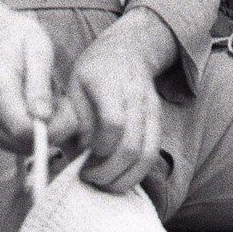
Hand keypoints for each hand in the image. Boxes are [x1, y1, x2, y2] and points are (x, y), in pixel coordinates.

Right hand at [0, 1, 56, 154]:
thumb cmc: (16, 37)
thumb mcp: (38, 48)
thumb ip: (40, 84)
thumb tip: (43, 117)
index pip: (22, 129)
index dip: (51, 130)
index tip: (68, 111)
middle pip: (22, 142)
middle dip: (51, 131)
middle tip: (61, 103)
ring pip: (18, 146)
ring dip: (40, 132)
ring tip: (46, 103)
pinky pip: (9, 142)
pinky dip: (27, 132)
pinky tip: (31, 110)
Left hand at [47, 10, 171, 193]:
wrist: (128, 50)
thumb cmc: (94, 71)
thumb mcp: (74, 84)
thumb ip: (73, 116)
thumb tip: (75, 149)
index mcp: (110, 83)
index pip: (113, 123)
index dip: (99, 146)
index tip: (83, 152)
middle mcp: (136, 97)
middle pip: (132, 146)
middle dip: (108, 171)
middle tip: (89, 176)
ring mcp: (152, 110)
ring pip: (147, 156)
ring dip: (124, 178)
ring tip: (103, 181)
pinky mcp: (159, 122)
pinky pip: (153, 154)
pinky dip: (136, 172)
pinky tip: (117, 174)